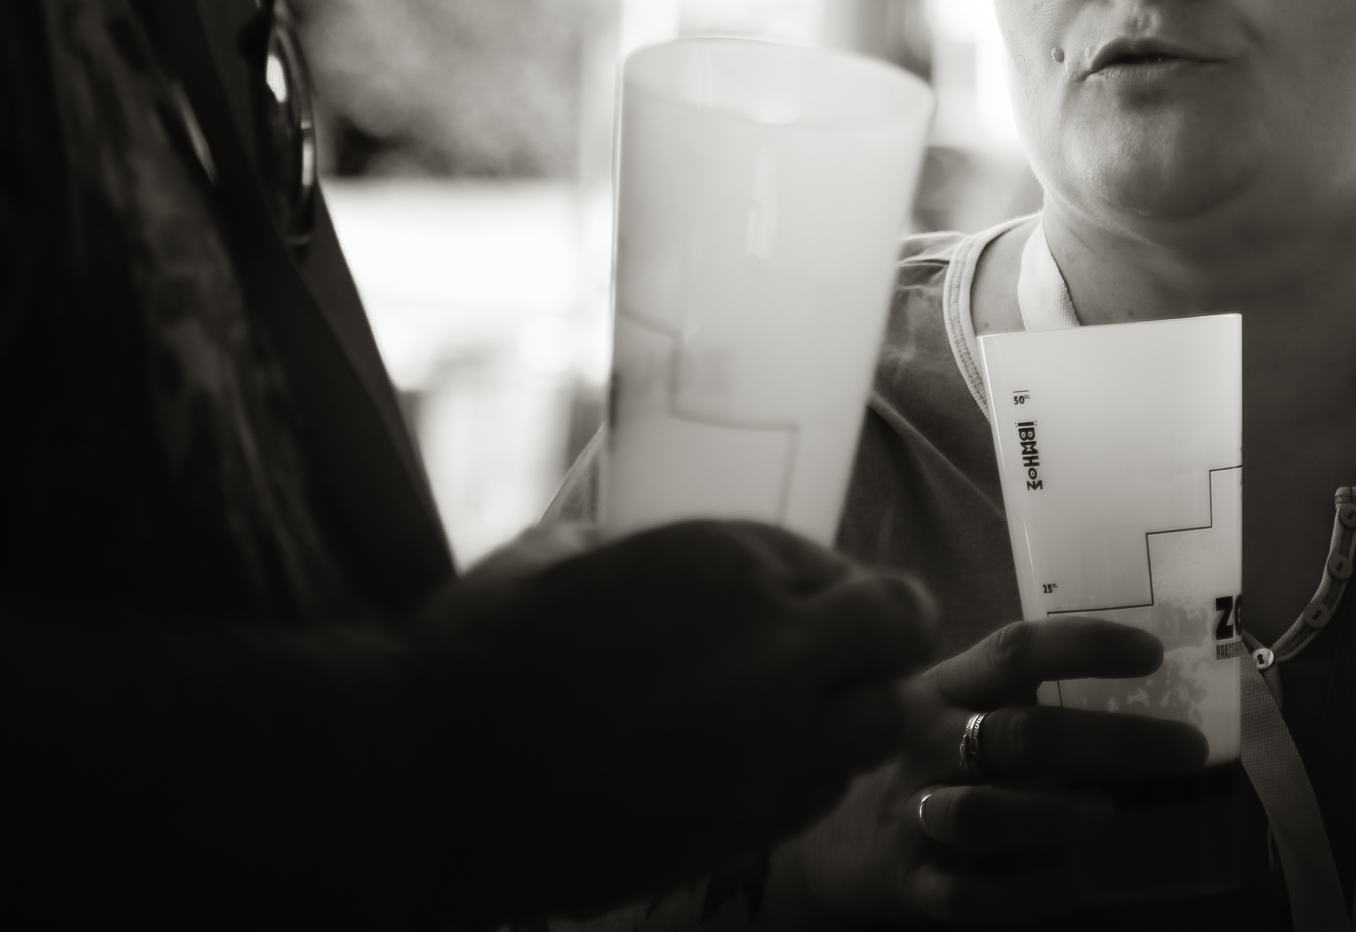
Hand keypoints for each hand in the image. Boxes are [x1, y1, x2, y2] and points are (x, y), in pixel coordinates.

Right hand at [407, 519, 938, 917]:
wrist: (426, 779)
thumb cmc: (482, 651)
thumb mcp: (572, 553)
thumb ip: (651, 554)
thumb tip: (665, 561)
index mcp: (736, 564)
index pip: (853, 571)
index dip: (836, 590)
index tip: (807, 605)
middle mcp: (777, 652)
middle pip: (901, 638)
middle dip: (879, 642)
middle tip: (836, 656)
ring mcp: (769, 748)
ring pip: (876, 727)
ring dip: (850, 715)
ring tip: (794, 717)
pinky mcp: (741, 829)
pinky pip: (818, 797)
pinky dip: (805, 780)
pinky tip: (751, 771)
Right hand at [792, 616, 1208, 925]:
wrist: (838, 841)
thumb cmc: (931, 756)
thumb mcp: (961, 704)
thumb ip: (1029, 692)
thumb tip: (1159, 683)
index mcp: (948, 686)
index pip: (1017, 651)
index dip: (1085, 646)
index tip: (1152, 653)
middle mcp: (927, 743)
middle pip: (1020, 734)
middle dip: (1111, 740)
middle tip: (1185, 748)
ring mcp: (914, 814)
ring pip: (982, 815)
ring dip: (1053, 814)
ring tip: (1110, 816)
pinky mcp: (913, 883)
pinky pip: (970, 895)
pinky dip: (1029, 890)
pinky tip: (1078, 880)